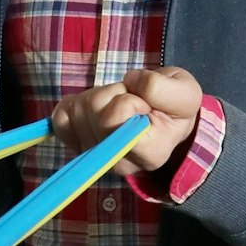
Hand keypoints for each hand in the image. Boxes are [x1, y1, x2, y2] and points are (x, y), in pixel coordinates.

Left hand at [50, 66, 203, 175]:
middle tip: (132, 100)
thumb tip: (129, 82)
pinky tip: (95, 105)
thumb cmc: (175, 107)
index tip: (145, 104)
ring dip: (99, 96)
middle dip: (113, 94)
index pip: (116, 118)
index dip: (129, 99)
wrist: (165, 117)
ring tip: (119, 103)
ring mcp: (96, 156)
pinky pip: (60, 118)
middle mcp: (118, 163)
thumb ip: (160, 88)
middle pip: (93, 111)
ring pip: (78, 110)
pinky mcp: (78, 145)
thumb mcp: (185, 92)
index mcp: (149, 154)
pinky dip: (75, 103)